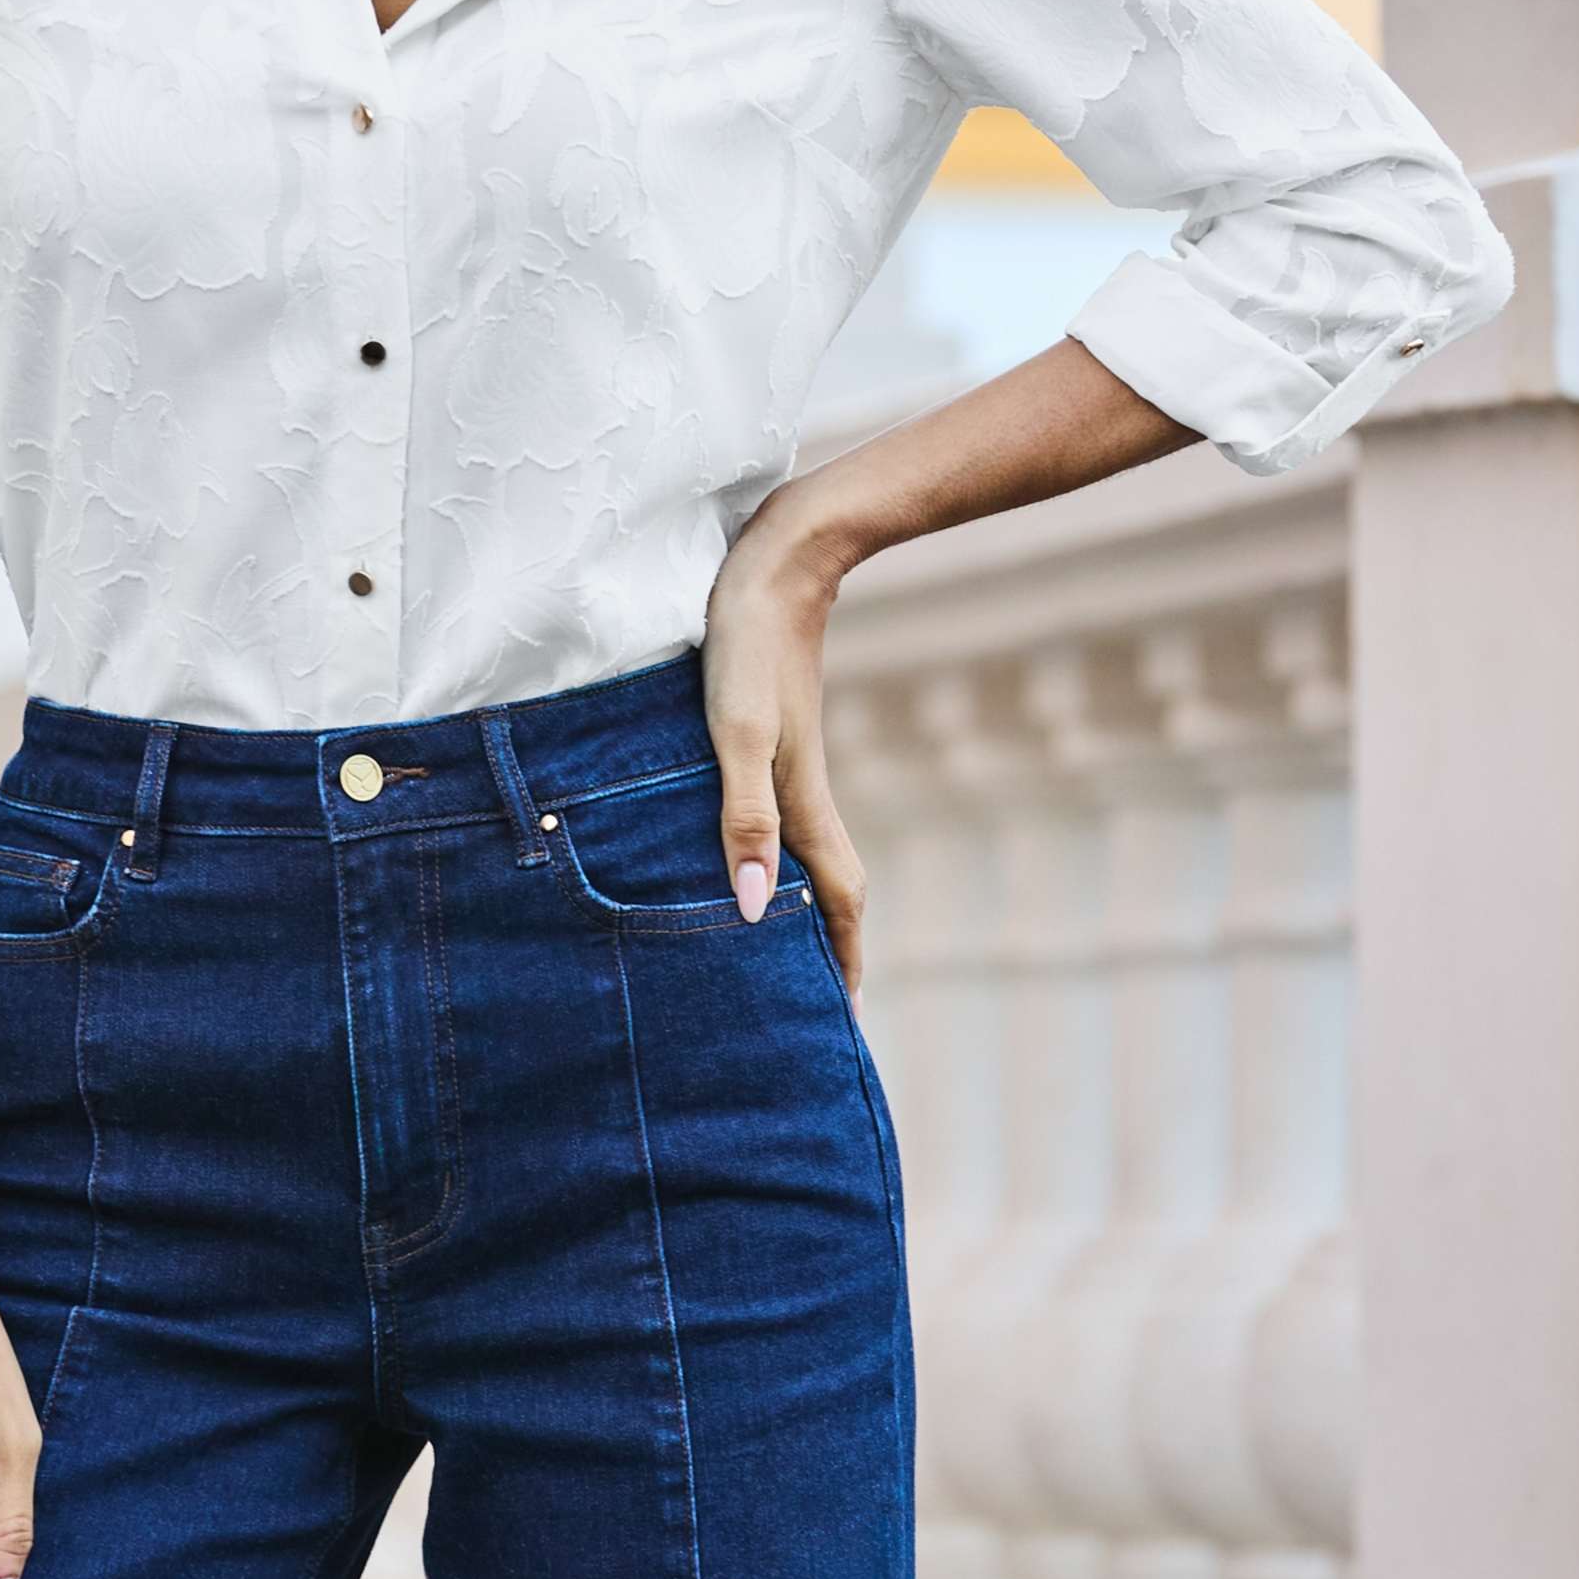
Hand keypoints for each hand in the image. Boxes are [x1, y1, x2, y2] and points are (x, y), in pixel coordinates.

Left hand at [701, 482, 867, 1002]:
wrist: (780, 558)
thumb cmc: (748, 645)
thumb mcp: (735, 733)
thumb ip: (743, 817)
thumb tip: (751, 910)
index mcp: (801, 801)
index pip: (836, 900)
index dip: (842, 959)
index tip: (842, 1020)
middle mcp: (802, 788)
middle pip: (826, 885)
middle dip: (826, 945)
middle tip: (809, 1000)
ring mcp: (789, 759)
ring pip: (801, 850)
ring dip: (797, 900)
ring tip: (772, 943)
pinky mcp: (770, 732)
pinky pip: (776, 814)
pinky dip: (769, 850)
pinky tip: (739, 850)